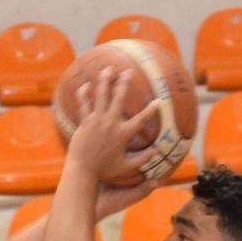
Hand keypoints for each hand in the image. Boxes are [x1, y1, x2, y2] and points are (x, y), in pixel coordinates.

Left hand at [67, 70, 163, 193]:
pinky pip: (84, 104)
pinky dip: (84, 94)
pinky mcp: (85, 122)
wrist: (83, 170)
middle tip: (128, 72)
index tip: (158, 101)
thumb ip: (142, 159)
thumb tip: (155, 152)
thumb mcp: (126, 166)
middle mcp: (111, 123)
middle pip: (119, 99)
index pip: (140, 120)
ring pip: (101, 96)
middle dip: (124, 84)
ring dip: (105, 81)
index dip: (150, 110)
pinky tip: (85, 85)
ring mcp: (97, 121)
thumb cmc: (104, 170)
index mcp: (123, 134)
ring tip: (107, 69)